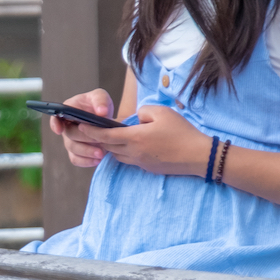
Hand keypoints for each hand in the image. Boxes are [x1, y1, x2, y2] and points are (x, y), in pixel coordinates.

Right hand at [48, 90, 117, 166]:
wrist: (105, 120)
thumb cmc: (98, 105)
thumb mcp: (100, 96)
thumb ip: (101, 101)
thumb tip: (101, 112)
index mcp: (67, 111)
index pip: (55, 118)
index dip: (55, 124)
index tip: (59, 130)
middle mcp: (66, 127)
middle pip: (69, 135)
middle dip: (85, 138)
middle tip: (100, 140)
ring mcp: (70, 141)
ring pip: (73, 150)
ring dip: (87, 152)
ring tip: (101, 153)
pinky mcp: (77, 152)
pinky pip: (76, 160)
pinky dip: (86, 161)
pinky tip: (97, 160)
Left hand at [55, 99, 214, 177]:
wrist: (198, 156)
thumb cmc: (182, 132)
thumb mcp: (161, 112)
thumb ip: (141, 112)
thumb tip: (133, 119)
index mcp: (134, 138)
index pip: (105, 135)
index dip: (90, 131)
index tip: (80, 125)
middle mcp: (133, 153)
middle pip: (107, 146)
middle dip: (96, 139)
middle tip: (86, 131)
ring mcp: (140, 162)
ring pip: (117, 155)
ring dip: (109, 146)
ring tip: (104, 137)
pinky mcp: (148, 168)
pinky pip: (129, 159)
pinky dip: (122, 152)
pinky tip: (126, 145)